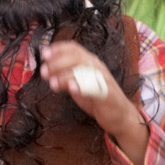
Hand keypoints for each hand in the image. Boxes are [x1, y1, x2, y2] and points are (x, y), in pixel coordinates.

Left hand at [41, 40, 148, 164]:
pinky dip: (81, 86)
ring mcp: (102, 79)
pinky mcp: (107, 93)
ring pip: (83, 69)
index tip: (44, 54)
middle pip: (76, 57)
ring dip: (65, 75)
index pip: (74, 48)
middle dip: (57, 63)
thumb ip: (66, 76)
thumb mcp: (79, 84)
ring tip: (53, 83)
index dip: (58, 49)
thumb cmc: (97, 99)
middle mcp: (96, 67)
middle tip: (44, 72)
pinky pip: (94, 86)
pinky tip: (72, 89)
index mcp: (90, 62)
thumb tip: (47, 70)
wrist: (120, 116)